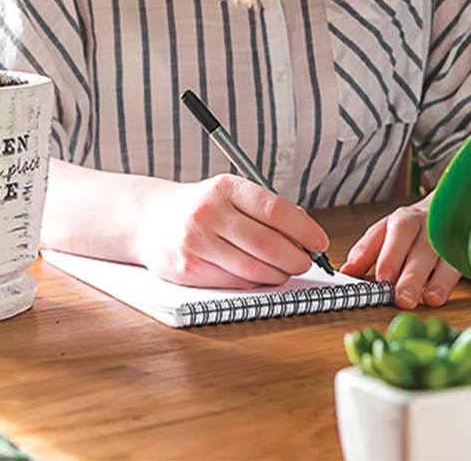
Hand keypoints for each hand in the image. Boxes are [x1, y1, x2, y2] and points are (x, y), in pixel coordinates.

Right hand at [134, 174, 328, 288]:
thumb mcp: (231, 194)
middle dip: (296, 258)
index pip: (275, 210)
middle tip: (305, 262)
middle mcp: (209, 212)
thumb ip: (266, 209)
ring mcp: (197, 242)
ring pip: (254, 268)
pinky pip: (235, 282)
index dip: (304, 230)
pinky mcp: (189, 268)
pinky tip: (260, 276)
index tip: (319, 241)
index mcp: (225, 187)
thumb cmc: (202, 208)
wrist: (150, 220)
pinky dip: (256, 283)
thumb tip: (307, 230)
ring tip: (285, 270)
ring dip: (278, 274)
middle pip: (268, 244)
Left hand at [339, 197, 470, 308]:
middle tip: (403, 298)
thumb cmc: (414, 226)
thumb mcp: (386, 232)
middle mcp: (432, 224)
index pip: (396, 234)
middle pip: (422, 248)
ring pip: (452, 254)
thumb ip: (367, 250)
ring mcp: (457, 232)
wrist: (456, 201)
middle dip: (412, 274)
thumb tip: (346, 272)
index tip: (381, 279)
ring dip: (444, 278)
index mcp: (404, 220)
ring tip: (433, 300)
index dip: (389, 256)